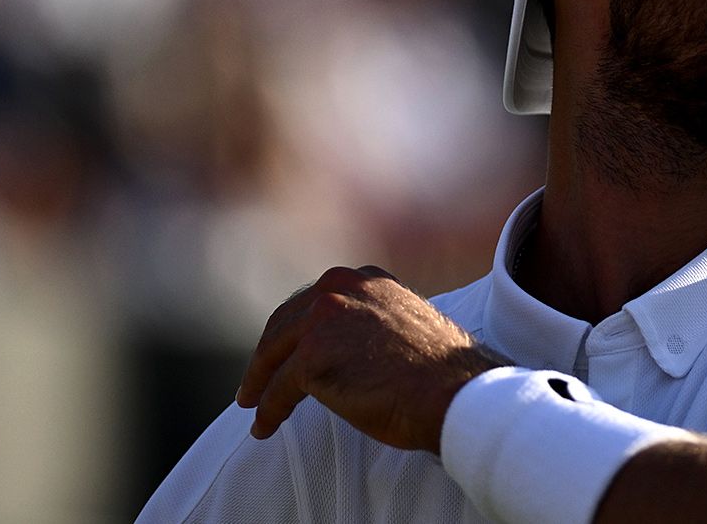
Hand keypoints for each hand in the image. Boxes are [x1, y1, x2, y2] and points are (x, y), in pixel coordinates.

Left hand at [235, 265, 502, 453]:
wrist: (454, 390)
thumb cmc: (439, 372)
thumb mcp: (403, 325)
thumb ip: (371, 323)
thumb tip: (347, 347)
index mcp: (365, 279)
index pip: (314, 301)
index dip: (294, 329)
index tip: (284, 350)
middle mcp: (340, 288)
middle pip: (285, 323)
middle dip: (268, 354)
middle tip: (255, 381)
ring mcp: (323, 319)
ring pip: (274, 355)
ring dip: (260, 383)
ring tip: (252, 405)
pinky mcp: (312, 357)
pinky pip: (278, 389)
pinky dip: (268, 410)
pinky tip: (265, 426)